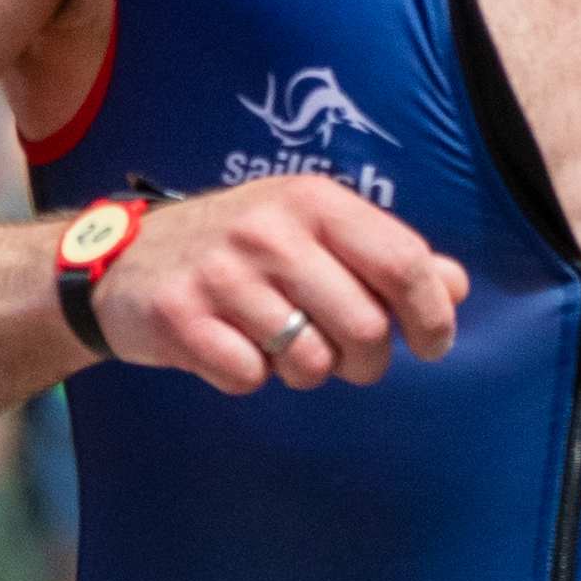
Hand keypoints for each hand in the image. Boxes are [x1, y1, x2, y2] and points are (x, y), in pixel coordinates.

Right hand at [93, 176, 466, 392]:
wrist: (122, 259)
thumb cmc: (238, 249)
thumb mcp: (312, 231)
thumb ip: (384, 255)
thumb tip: (457, 285)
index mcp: (314, 201)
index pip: (404, 262)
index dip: (432, 315)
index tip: (431, 345)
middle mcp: (270, 230)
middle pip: (365, 327)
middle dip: (366, 361)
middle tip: (345, 358)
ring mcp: (221, 274)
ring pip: (309, 363)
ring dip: (304, 371)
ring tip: (279, 345)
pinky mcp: (180, 317)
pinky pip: (249, 378)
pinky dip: (248, 377)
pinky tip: (230, 348)